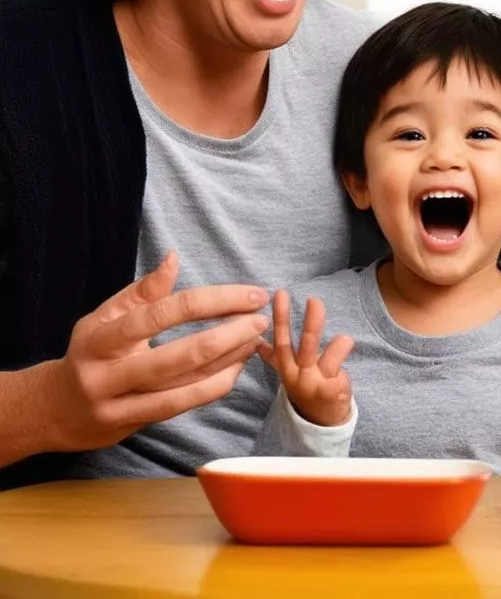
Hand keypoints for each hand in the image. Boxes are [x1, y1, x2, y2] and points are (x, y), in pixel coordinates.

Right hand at [46, 251, 268, 452]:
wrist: (56, 410)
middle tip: (261, 319)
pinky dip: (214, 386)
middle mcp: (106, 374)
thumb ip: (143, 291)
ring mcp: (119, 404)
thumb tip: (174, 257)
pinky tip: (237, 367)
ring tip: (256, 340)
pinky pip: (182, 405)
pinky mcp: (133, 425)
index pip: (162, 314)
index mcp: (99, 338)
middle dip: (228, 336)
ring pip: (186, 384)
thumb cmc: (91, 352)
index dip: (211, 302)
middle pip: (179, 355)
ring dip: (228, 362)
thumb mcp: (105, 317)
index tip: (249, 294)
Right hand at [258, 291, 353, 426]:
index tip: (280, 294)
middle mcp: (298, 375)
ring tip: (345, 338)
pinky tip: (346, 357)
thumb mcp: (288, 373)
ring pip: (327, 358)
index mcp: (287, 368)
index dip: (281, 317)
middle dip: (310, 323)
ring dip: (338, 345)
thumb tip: (256, 342)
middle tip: (313, 300)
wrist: (320, 423)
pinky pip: (341, 368)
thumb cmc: (307, 389)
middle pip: (304, 346)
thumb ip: (274, 357)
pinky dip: (345, 358)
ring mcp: (315, 383)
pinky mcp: (331, 390)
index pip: (281, 339)